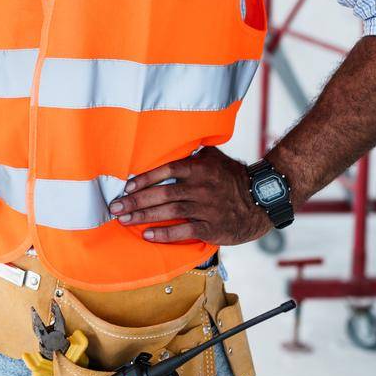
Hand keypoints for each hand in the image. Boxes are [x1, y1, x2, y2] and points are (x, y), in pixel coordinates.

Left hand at [106, 147, 270, 246]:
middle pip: (162, 193)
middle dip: (135, 201)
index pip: (166, 170)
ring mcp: (206, 208)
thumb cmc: (233, 177)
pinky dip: (164, 233)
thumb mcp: (215, 158)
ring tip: (124, 220)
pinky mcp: (211, 228)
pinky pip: (183, 230)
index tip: (126, 187)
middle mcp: (201, 187)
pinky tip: (147, 235)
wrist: (260, 202)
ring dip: (143, 217)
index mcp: (200, 168)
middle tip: (115, 208)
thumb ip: (193, 152)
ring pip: (169, 212)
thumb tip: (171, 141)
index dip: (144, 179)